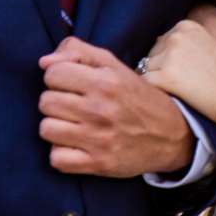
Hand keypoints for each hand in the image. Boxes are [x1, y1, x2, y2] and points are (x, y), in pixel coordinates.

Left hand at [38, 36, 195, 177]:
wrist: (171, 134)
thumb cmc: (136, 97)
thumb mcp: (113, 65)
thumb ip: (77, 52)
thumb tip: (43, 62)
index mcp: (105, 82)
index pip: (52, 74)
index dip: (58, 78)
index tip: (71, 84)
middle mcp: (100, 110)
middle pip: (46, 102)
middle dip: (55, 101)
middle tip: (72, 106)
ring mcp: (98, 139)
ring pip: (46, 129)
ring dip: (56, 127)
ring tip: (71, 125)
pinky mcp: (98, 164)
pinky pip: (57, 159)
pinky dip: (62, 153)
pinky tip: (74, 145)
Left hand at [141, 18, 215, 126]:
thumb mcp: (207, 47)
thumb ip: (183, 46)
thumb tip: (152, 57)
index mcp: (187, 26)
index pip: (161, 43)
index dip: (167, 62)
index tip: (183, 74)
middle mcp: (176, 36)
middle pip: (151, 55)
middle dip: (159, 71)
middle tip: (180, 86)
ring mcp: (170, 55)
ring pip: (146, 70)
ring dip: (157, 83)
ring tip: (178, 93)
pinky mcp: (166, 76)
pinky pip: (145, 84)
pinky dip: (153, 93)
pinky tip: (169, 98)